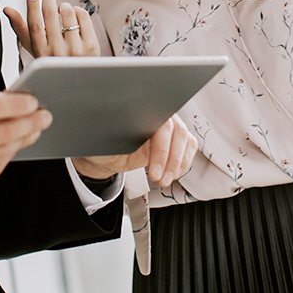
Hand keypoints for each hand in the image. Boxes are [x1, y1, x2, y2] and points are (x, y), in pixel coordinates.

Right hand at [3, 0, 98, 58]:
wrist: (78, 79)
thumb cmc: (52, 59)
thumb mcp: (34, 48)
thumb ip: (20, 28)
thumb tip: (6, 9)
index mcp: (40, 52)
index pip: (34, 25)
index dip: (32, 7)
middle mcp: (57, 52)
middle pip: (51, 15)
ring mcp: (76, 50)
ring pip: (68, 12)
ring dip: (64, 5)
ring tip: (62, 8)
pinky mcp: (91, 46)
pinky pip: (83, 16)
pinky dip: (77, 10)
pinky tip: (74, 14)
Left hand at [73, 115, 197, 188]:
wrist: (105, 156)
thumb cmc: (103, 146)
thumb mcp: (105, 144)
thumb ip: (117, 138)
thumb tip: (126, 135)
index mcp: (140, 111)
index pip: (160, 124)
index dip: (160, 149)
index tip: (153, 170)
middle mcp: (158, 115)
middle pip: (177, 132)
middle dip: (170, 160)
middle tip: (158, 179)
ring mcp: (169, 126)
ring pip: (185, 140)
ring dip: (178, 164)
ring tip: (164, 180)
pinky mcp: (175, 139)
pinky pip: (189, 147)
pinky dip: (183, 163)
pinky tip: (172, 174)